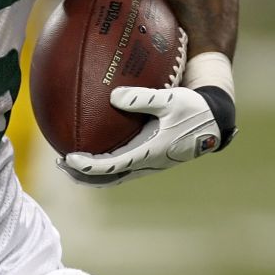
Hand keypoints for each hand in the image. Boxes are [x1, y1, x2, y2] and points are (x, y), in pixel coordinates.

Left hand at [57, 85, 235, 186]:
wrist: (214, 121)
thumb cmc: (193, 108)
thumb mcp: (171, 99)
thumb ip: (143, 98)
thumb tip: (113, 96)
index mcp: (149, 153)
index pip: (112, 166)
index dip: (88, 165)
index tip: (68, 158)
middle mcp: (146, 163)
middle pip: (107, 178)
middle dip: (82, 175)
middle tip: (60, 164)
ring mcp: (147, 163)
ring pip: (113, 175)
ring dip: (90, 172)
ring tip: (68, 161)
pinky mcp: (149, 157)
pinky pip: (121, 165)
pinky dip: (103, 162)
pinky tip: (92, 145)